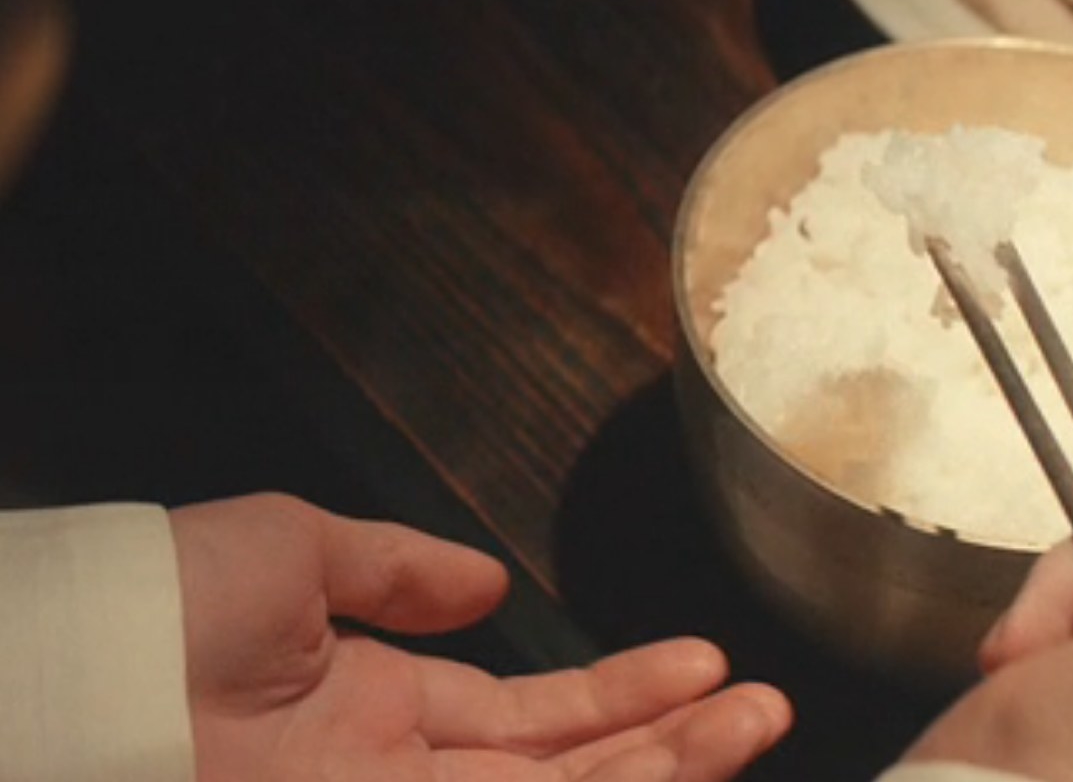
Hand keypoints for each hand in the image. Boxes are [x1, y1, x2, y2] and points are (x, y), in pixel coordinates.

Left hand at [169, 493, 790, 781]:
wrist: (68, 687)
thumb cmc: (154, 609)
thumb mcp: (285, 550)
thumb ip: (393, 565)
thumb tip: (489, 582)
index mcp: (378, 708)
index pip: (531, 714)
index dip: (620, 690)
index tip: (701, 662)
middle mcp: (405, 780)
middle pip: (569, 774)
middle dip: (672, 740)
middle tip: (765, 707)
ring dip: (664, 772)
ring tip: (753, 726)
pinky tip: (667, 775)